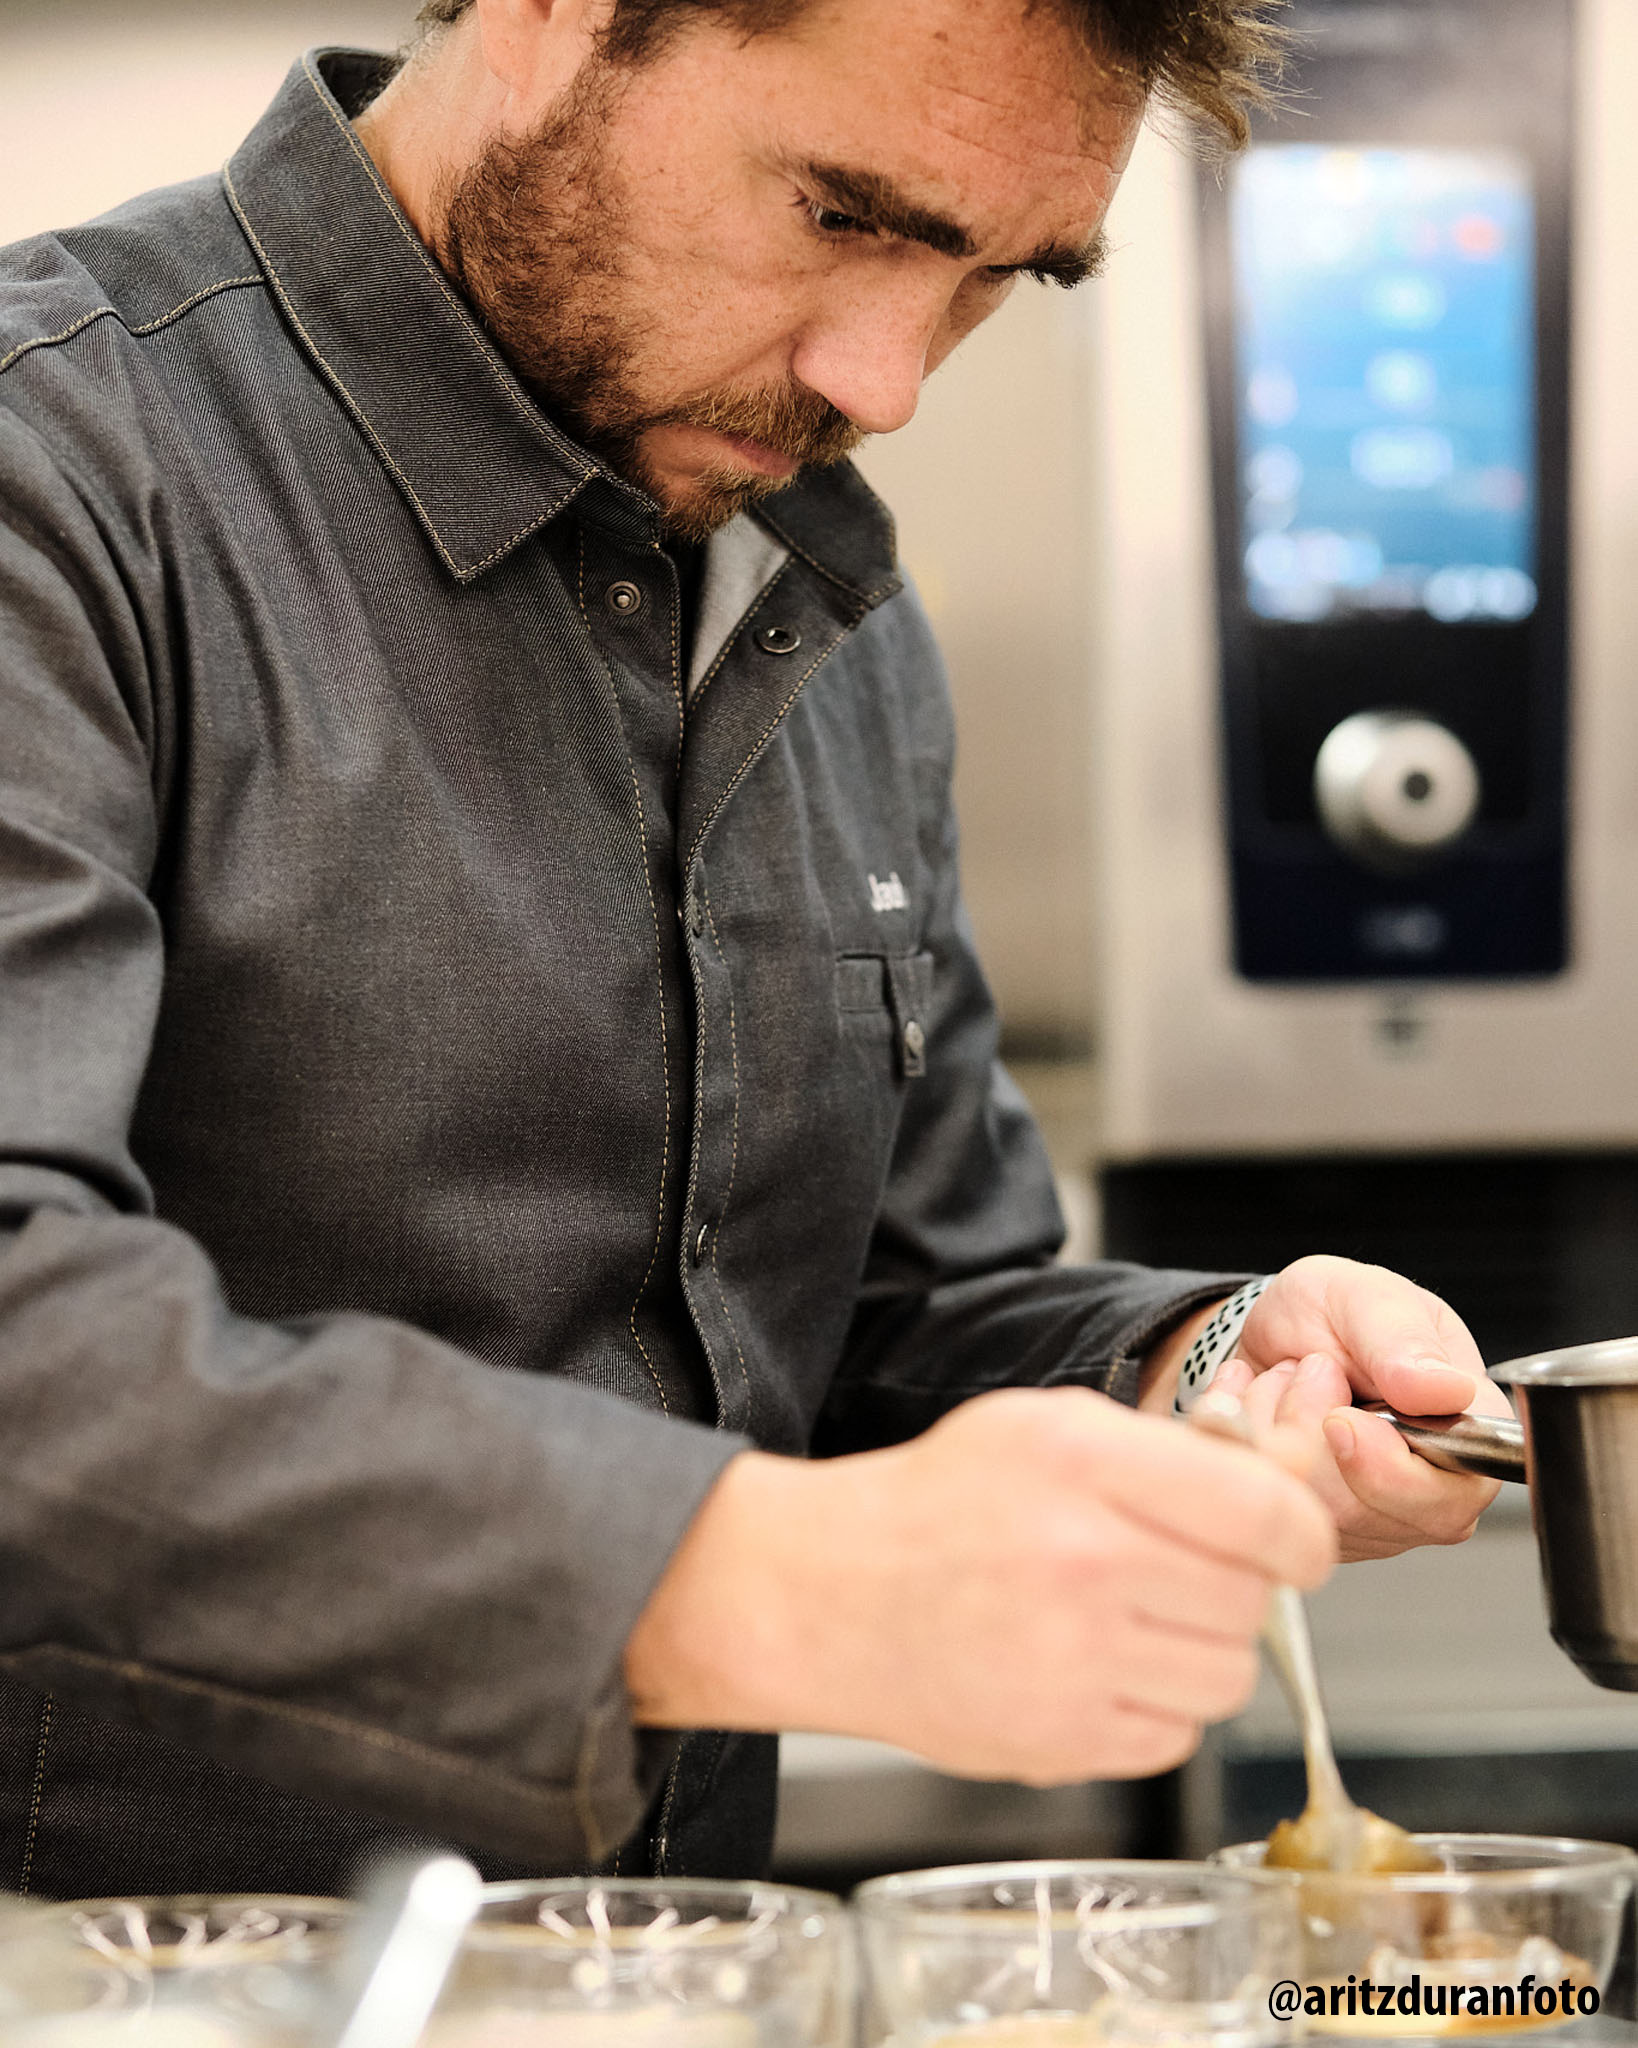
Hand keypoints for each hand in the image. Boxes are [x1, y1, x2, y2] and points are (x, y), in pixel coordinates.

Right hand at [625, 1387, 1334, 1782]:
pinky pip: (1174, 1737)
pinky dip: (1154, 1710)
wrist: (825, 1595)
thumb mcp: (1043, 1426)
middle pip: (1253, 1601)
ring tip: (1132, 1623)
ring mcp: (1072, 1661)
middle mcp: (1084, 1559)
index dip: (1301, 1534)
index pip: (1266, 1512)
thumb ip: (1163, 1449)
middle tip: (1178, 1575)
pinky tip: (1096, 1670)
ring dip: (1199, 1651)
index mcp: (1084, 1461)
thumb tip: (1279, 1486)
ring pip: (1226, 1676)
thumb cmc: (936, 1504)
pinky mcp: (1060, 1742)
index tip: (1293, 1544)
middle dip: (1234, 1587)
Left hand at [1214, 1255, 1506, 1560]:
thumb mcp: (1364, 1296)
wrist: (1269, 1332)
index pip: (1455, 1494)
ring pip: (1308, 1512)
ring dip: (1272, 1426)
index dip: (1390, 1471)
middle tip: (1305, 1369)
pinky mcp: (1312, 1527)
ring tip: (1283, 1376)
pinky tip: (1249, 1400)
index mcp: (1466, 1429)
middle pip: (1370, 1514)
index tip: (1339, 1421)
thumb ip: (1404, 1341)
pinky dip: (1242, 1438)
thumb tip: (1449, 1391)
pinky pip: (1262, 1504)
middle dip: (1310, 1435)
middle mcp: (1428, 1488)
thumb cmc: (1331, 1312)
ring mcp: (1370, 1518)